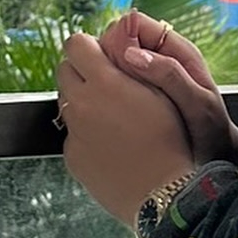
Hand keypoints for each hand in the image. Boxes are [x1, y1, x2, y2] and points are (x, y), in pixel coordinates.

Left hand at [56, 32, 195, 227]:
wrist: (165, 194)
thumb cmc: (173, 142)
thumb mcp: (164, 93)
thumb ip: (136, 64)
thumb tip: (118, 46)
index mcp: (105, 82)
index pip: (75, 44)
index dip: (90, 47)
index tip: (103, 57)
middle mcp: (81, 104)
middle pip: (64, 71)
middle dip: (83, 73)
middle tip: (110, 87)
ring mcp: (73, 132)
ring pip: (67, 104)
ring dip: (84, 104)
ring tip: (116, 120)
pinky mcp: (72, 157)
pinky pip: (73, 136)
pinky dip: (88, 136)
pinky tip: (114, 147)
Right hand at [99, 10, 237, 165]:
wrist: (216, 154)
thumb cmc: (212, 130)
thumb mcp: (195, 103)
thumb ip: (168, 75)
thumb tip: (132, 53)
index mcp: (177, 50)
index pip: (132, 23)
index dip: (116, 38)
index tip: (113, 63)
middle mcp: (160, 57)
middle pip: (117, 40)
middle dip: (107, 57)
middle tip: (111, 85)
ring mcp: (148, 74)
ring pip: (113, 61)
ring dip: (105, 74)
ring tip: (111, 99)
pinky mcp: (139, 91)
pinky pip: (115, 81)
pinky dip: (108, 89)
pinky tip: (110, 108)